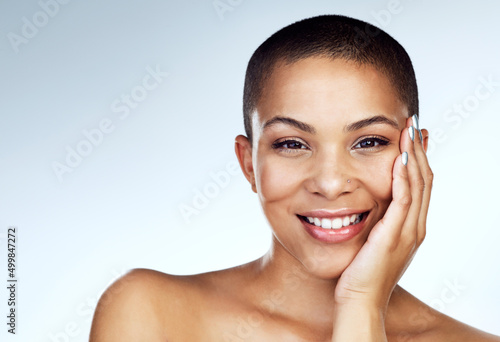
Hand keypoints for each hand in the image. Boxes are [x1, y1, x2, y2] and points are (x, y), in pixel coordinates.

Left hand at [333, 115, 432, 311]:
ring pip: (418, 186)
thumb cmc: (361, 271)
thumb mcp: (373, 240)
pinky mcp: (394, 236)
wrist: (359, 299)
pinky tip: (399, 159)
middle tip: (414, 124)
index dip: (419, 159)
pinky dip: (402, 178)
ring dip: (414, 156)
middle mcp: (414, 226)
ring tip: (409, 131)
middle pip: (424, 180)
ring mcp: (407, 232)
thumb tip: (369, 204)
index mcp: (411, 226)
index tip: (413, 137)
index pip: (420, 185)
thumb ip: (377, 221)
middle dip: (420, 150)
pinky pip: (402, 202)